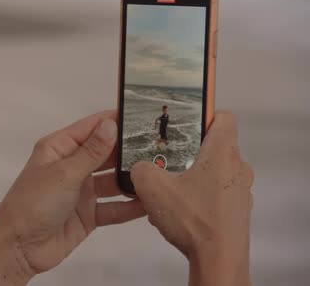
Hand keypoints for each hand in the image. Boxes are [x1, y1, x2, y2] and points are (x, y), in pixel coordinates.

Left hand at [0, 111, 144, 275]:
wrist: (20, 248)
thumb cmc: (33, 203)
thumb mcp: (64, 173)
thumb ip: (91, 152)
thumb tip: (110, 125)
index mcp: (58, 149)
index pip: (90, 128)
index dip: (113, 121)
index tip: (140, 116)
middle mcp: (71, 166)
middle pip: (105, 153)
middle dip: (128, 150)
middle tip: (158, 146)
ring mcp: (80, 191)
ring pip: (112, 181)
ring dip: (131, 179)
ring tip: (158, 174)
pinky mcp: (88, 214)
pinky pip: (113, 207)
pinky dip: (129, 206)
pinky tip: (148, 203)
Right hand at [131, 112, 253, 285]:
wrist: (219, 261)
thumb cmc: (196, 223)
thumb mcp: (152, 187)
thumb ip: (139, 168)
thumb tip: (138, 167)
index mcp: (222, 152)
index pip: (222, 116)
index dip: (202, 114)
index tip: (184, 121)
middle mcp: (237, 167)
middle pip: (213, 146)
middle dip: (187, 151)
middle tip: (166, 159)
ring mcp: (239, 190)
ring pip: (212, 171)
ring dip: (191, 176)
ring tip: (169, 189)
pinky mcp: (235, 210)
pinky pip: (214, 194)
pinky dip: (197, 197)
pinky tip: (178, 210)